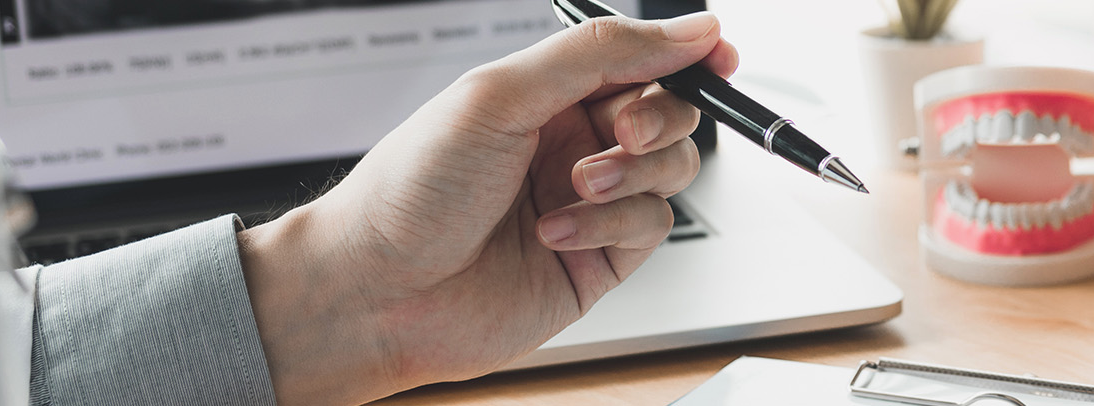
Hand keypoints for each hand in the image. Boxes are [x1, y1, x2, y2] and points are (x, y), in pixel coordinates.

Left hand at [232, 13, 738, 404]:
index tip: (716, 55)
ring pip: (671, 169)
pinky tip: (556, 231)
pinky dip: (610, 223)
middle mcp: (571, 144)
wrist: (377, 291)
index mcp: (546, 93)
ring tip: (578, 184)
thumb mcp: (503, 92)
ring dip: (632, 173)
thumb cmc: (411, 190)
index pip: (637, 59)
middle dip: (659, 115)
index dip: (683, 54)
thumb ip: (600, 53)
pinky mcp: (599, 261)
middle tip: (623, 130)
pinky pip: (649, 227)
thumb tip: (687, 28)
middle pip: (667, 111)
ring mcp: (588, 203)